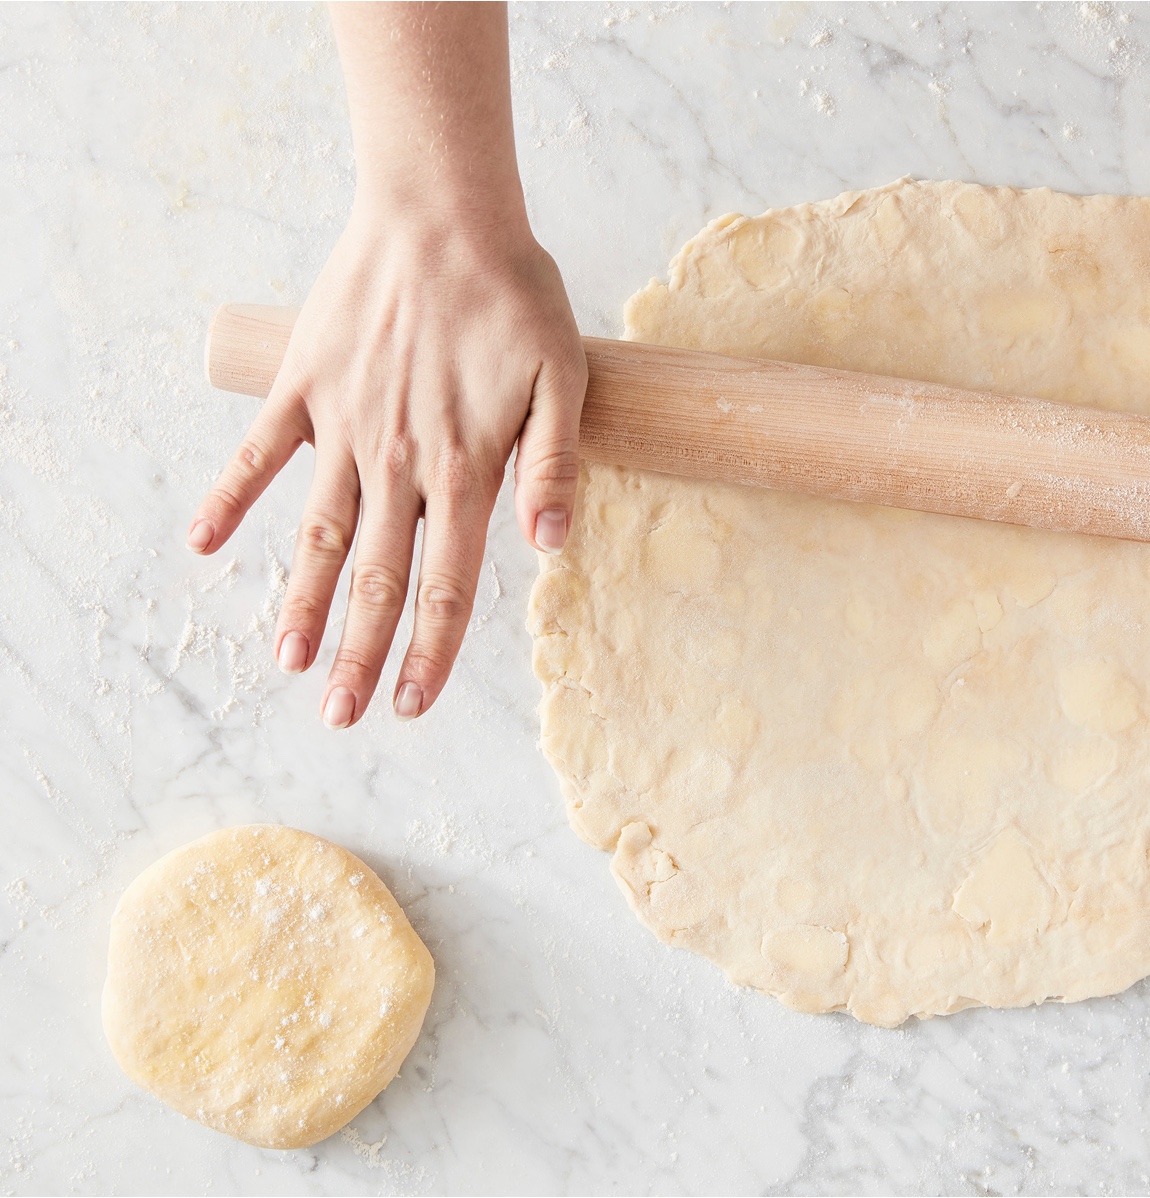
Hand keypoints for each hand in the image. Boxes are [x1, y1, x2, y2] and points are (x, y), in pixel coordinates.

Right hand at [186, 202, 587, 725]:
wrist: (441, 213)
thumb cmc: (514, 295)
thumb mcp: (564, 378)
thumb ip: (556, 466)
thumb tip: (552, 547)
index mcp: (463, 467)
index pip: (448, 580)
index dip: (432, 647)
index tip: (412, 702)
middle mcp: (397, 459)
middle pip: (375, 575)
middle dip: (360, 652)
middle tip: (342, 716)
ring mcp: (343, 424)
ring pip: (317, 531)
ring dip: (301, 599)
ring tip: (288, 661)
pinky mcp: (303, 385)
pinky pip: (259, 453)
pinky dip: (229, 498)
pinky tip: (204, 546)